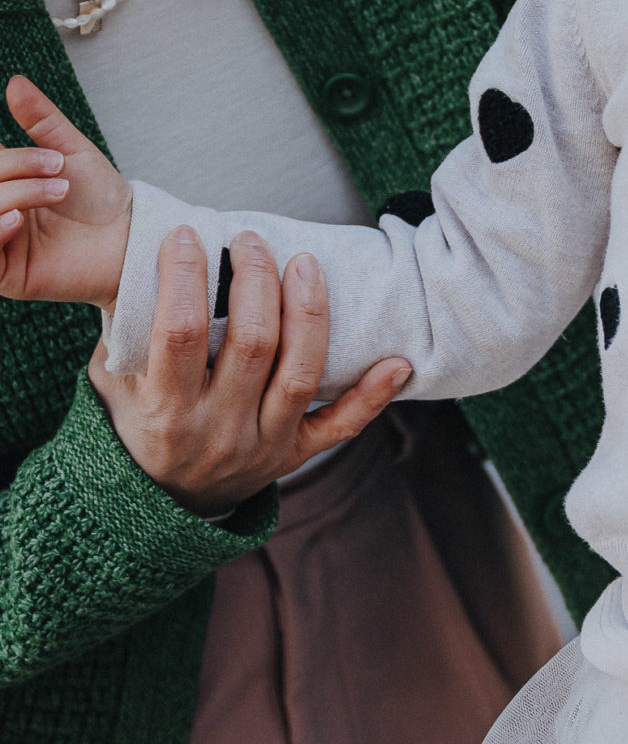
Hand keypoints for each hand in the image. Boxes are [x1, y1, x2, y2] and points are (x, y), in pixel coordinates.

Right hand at [0, 74, 132, 309]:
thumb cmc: (102, 197)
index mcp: (5, 183)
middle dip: (13, 168)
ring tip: (56, 191)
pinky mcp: (5, 274)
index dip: (3, 157)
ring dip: (14, 195)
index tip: (30, 152)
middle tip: (57, 167)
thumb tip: (16, 83)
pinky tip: (16, 220)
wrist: (130, 237)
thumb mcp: (70, 150)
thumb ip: (41, 119)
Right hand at [91, 225, 412, 516]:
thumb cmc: (138, 426)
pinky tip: (398, 362)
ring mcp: (263, 446)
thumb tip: (137, 258)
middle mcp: (218, 431)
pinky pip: (341, 427)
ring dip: (309, 313)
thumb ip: (128, 331)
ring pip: (300, 375)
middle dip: (255, 280)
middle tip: (252, 240)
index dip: (187, 276)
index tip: (189, 235)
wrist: (161, 508)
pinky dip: (372, 397)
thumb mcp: (114, 383)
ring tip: (306, 263)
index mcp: (166, 412)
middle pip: (252, 344)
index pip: (180, 332)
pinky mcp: (296, 455)